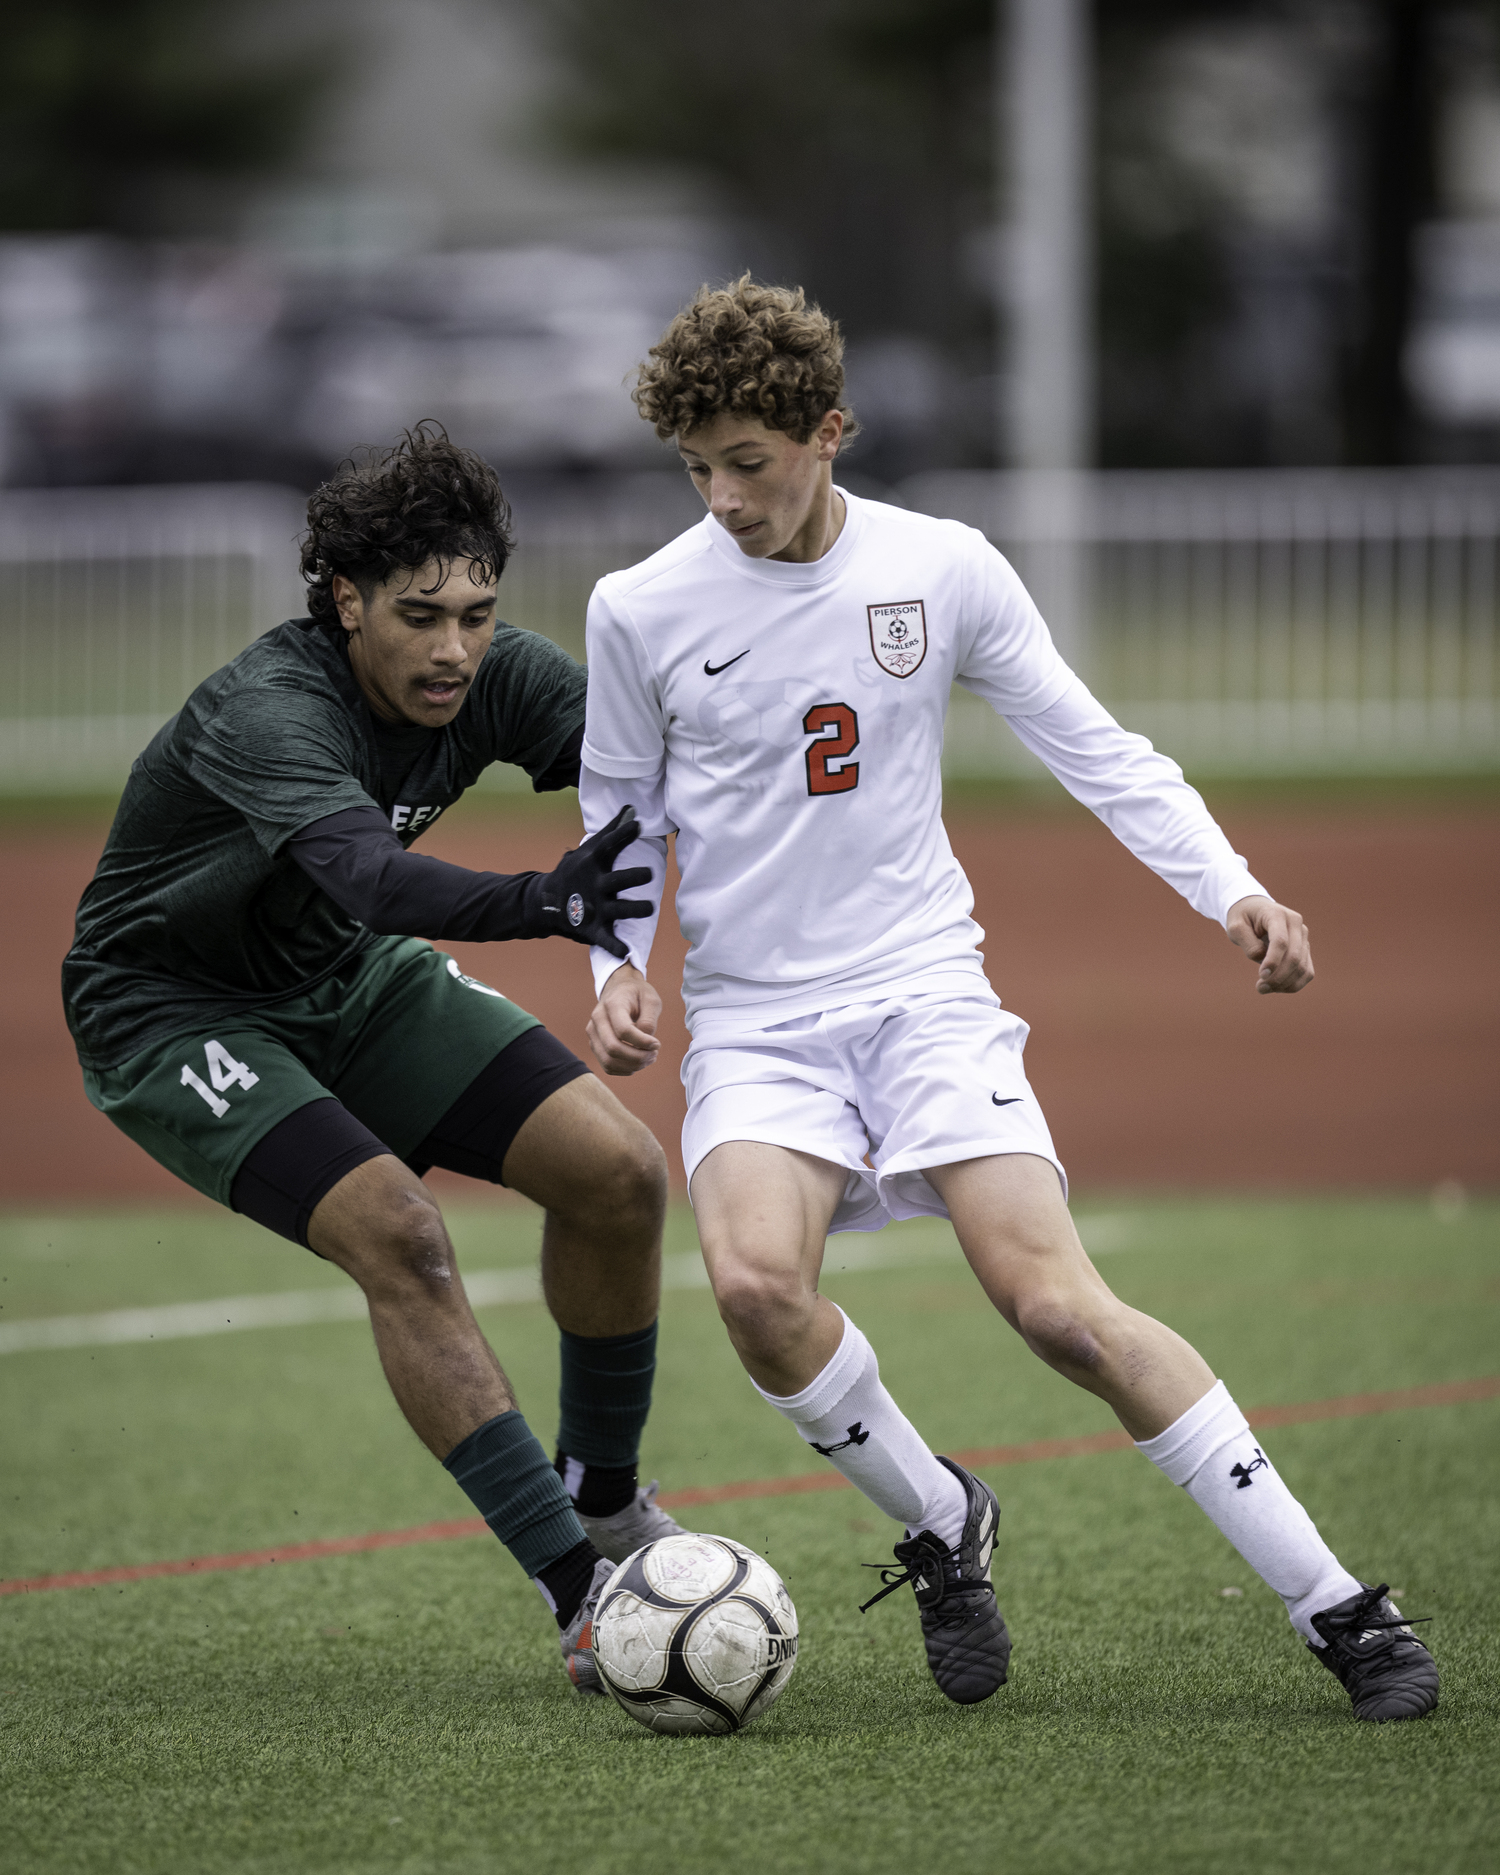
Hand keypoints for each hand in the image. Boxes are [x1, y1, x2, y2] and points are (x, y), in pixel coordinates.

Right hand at [534, 805, 653, 958]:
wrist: (545, 901)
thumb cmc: (577, 871)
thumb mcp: (590, 850)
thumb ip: (613, 831)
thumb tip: (632, 809)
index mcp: (593, 863)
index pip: (608, 845)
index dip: (622, 834)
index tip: (637, 825)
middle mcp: (595, 885)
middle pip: (616, 880)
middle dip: (632, 877)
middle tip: (649, 874)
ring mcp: (594, 908)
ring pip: (617, 910)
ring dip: (633, 910)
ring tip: (650, 908)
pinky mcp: (592, 929)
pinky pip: (605, 940)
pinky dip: (614, 946)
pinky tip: (626, 952)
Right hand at [587, 963, 661, 1074]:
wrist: (619, 990)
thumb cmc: (637, 995)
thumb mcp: (651, 999)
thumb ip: (649, 1020)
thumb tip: (645, 1043)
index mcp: (612, 1004)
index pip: (623, 1030)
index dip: (642, 1042)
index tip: (657, 1044)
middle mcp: (597, 1019)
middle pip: (613, 1048)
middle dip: (638, 1057)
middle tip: (654, 1054)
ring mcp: (593, 1033)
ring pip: (608, 1061)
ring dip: (632, 1065)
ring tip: (648, 1058)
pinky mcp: (595, 1044)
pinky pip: (607, 1066)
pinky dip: (625, 1069)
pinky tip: (638, 1061)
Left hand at [1226, 895, 1313, 993]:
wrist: (1254, 910)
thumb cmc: (1243, 918)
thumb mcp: (1235, 927)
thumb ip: (1248, 944)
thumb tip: (1263, 960)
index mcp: (1277, 914)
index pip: (1280, 941)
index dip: (1272, 961)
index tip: (1261, 976)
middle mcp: (1296, 924)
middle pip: (1294, 957)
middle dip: (1278, 977)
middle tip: (1259, 988)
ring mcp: (1303, 937)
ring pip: (1303, 967)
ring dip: (1285, 984)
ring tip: (1264, 988)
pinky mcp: (1305, 949)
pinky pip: (1307, 972)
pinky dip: (1293, 984)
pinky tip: (1276, 987)